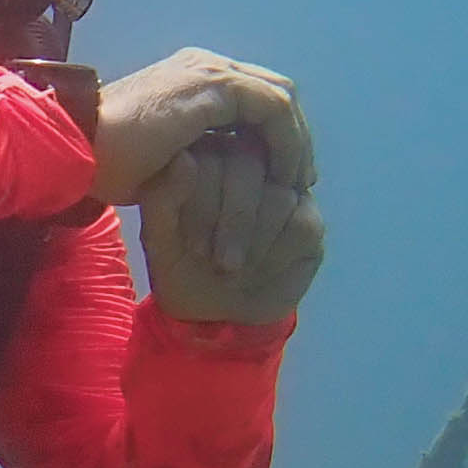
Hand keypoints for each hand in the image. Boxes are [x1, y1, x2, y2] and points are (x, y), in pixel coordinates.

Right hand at [87, 47, 313, 202]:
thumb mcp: (159, 157)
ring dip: (296, 141)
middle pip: (274, 90)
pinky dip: (286, 142)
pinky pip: (272, 108)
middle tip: (299, 178)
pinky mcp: (214, 86)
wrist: (76, 146)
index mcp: (190, 76)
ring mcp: (210, 70)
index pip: (252, 96)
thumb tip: (214, 170)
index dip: (274, 134)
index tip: (281, 176)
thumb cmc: (103, 161)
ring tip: (297, 182)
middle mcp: (205, 64)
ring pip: (280, 97)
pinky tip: (283, 176)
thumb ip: (192, 151)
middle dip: (294, 135)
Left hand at [138, 135, 325, 326]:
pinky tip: (259, 270)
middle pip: (249, 167)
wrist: (218, 311)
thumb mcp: (160, 240)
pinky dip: (275, 257)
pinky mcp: (308, 216)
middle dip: (232, 223)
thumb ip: (164, 199)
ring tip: (234, 270)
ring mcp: (282, 188)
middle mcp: (247, 161)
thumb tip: (185, 158)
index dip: (203, 206)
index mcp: (205, 156)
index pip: (211, 157)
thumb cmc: (183, 268)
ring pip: (277, 195)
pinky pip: (299, 224)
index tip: (193, 247)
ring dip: (253, 243)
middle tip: (218, 263)